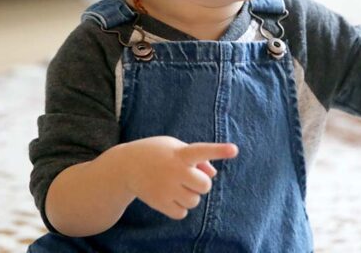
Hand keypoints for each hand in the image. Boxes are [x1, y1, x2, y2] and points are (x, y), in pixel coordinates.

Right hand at [120, 136, 238, 219]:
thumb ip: (198, 158)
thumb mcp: (175, 147)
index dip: (219, 150)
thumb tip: (212, 175)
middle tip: (188, 176)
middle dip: (200, 183)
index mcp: (180, 154)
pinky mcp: (159, 203)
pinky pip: (182, 214)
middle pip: (205, 186)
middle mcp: (174, 171)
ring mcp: (166, 188)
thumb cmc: (157, 153)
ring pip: (194, 201)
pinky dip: (180, 208)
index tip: (234, 149)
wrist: (126, 166)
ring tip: (176, 186)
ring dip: (190, 195)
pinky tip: (171, 196)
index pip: (202, 151)